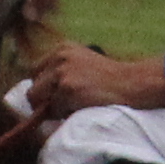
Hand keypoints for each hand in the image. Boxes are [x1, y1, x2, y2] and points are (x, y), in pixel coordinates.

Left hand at [18, 43, 164, 122]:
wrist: (131, 83)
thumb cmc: (109, 78)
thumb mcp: (82, 63)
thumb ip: (60, 71)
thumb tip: (34, 94)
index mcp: (61, 49)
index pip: (34, 72)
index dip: (43, 89)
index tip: (54, 98)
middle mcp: (58, 58)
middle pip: (33, 88)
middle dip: (44, 101)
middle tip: (65, 105)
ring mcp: (62, 73)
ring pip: (40, 101)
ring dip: (54, 108)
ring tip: (75, 105)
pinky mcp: (67, 88)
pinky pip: (55, 110)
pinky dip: (65, 114)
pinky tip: (82, 106)